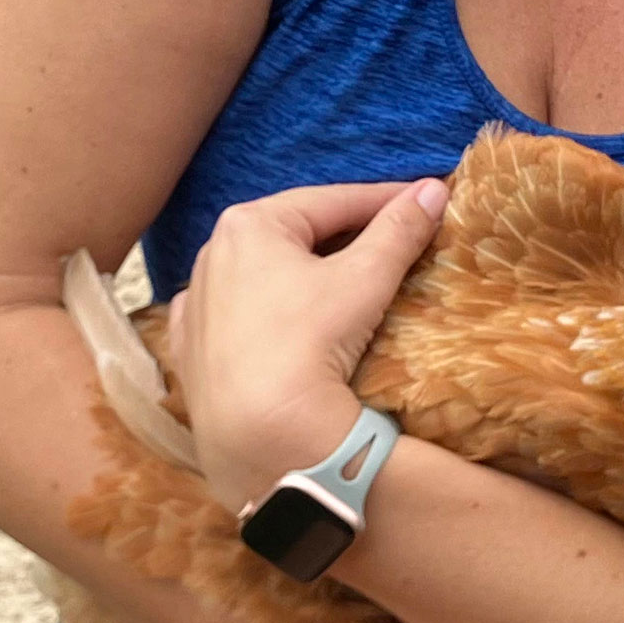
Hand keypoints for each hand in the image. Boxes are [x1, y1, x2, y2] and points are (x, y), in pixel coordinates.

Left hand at [165, 176, 447, 523]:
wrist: (257, 433)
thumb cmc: (310, 341)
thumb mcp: (364, 278)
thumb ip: (398, 230)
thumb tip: (434, 189)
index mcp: (249, 224)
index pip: (332, 202)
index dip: (383, 201)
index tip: (420, 202)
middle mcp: (211, 254)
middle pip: (293, 236)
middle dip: (341, 236)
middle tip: (389, 240)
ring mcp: (195, 305)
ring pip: (260, 276)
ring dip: (300, 273)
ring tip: (341, 283)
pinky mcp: (189, 351)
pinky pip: (232, 318)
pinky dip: (260, 313)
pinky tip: (279, 320)